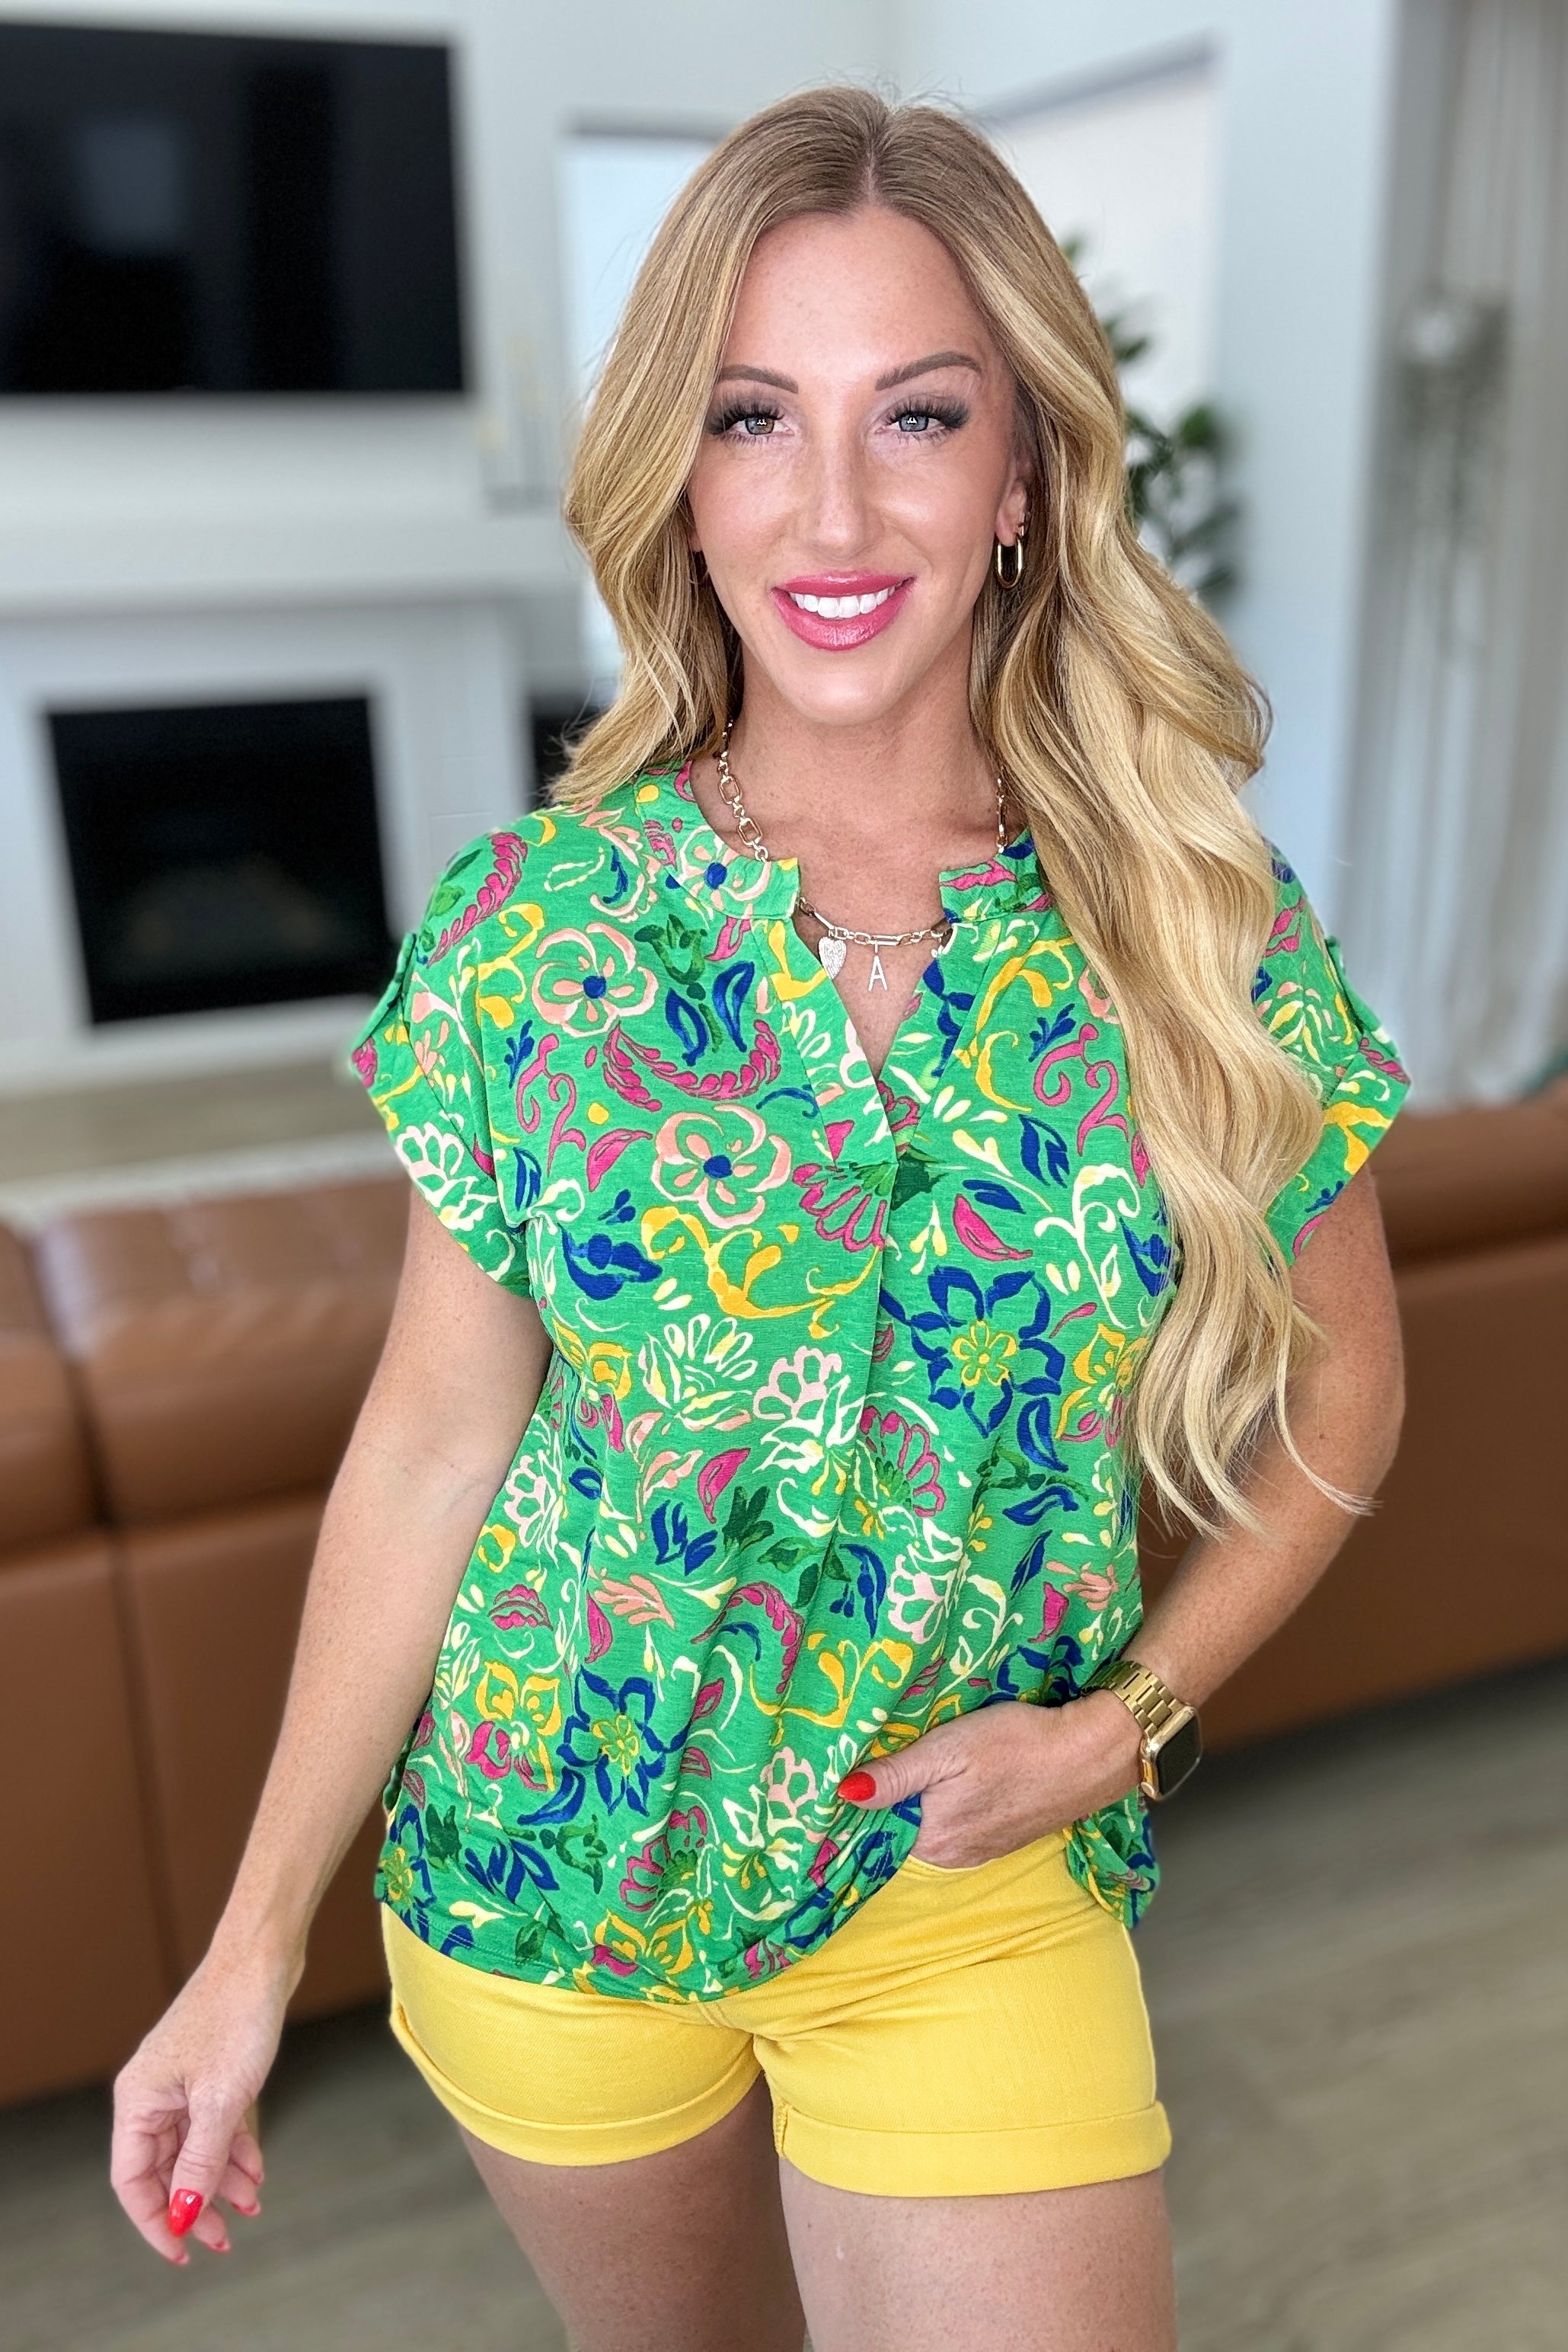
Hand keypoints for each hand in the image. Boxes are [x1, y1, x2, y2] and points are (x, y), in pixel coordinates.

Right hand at [110, 1944, 294, 2262]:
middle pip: (163, 2170)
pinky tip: (256, 2171)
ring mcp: (181, 2083)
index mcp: (138, 2101)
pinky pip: (214, 2126)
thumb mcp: (221, 2102)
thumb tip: (181, 2215)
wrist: (264, 1956)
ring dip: (220, 2182)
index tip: (183, 2253)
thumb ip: (200, 2163)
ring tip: (251, 2204)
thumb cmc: (237, 2017)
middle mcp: (152, 2094)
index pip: (132, 2181)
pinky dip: (233, 2150)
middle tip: (225, 2238)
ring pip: (193, 2150)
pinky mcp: (210, 2072)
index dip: (155, 2222)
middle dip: (193, 2206)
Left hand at [837, 1693, 1142, 1866]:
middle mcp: (950, 1856)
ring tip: (906, 1765)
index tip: (841, 1774)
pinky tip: (950, 1781)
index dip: (858, 1801)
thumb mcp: (947, 1750)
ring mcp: (979, 1850)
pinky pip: (956, 1826)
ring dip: (917, 1803)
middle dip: (886, 1801)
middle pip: (900, 1829)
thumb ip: (896, 1776)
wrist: (1090, 1754)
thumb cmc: (1016, 1745)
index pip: (874, 1829)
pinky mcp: (1001, 1837)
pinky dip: (947, 1806)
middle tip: (870, 1759)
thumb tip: (843, 1795)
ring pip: (928, 1827)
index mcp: (931, 1839)